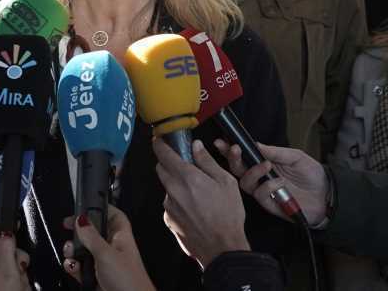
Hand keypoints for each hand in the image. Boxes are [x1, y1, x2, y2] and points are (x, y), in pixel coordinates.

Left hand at [0, 218, 30, 290]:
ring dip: (14, 269)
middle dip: (12, 255)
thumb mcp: (7, 273)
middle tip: (20, 265)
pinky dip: (11, 279)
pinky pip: (2, 276)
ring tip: (19, 283)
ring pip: (1, 263)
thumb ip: (6, 249)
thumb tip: (7, 234)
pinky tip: (17, 288)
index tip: (14, 223)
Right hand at [61, 206, 155, 290]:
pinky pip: (81, 267)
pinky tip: (73, 268)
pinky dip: (74, 266)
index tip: (82, 207)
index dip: (99, 209)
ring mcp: (103, 263)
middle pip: (93, 232)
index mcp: (121, 236)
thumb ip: (91, 236)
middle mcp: (112, 247)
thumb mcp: (106, 253)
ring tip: (71, 254)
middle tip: (68, 230)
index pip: (112, 215)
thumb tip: (80, 219)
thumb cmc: (126, 278)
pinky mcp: (95, 277)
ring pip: (84, 250)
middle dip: (79, 232)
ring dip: (73, 251)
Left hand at [154, 138, 248, 267]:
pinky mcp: (169, 220)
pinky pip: (170, 204)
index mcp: (187, 177)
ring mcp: (169, 207)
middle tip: (185, 166)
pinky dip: (178, 201)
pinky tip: (194, 209)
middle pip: (161, 168)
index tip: (159, 139)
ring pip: (167, 187)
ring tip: (197, 194)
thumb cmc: (228, 214)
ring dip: (175, 184)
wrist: (221, 248)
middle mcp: (173, 190)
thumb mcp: (226, 182)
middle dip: (169, 163)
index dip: (159, 143)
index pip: (164, 154)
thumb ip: (207, 162)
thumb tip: (196, 146)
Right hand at [214, 139, 327, 224]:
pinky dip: (268, 186)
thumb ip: (275, 151)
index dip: (230, 150)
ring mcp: (264, 191)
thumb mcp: (295, 156)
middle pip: (238, 170)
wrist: (326, 195)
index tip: (221, 142)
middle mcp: (261, 178)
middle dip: (232, 159)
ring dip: (251, 171)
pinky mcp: (270, 204)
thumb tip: (256, 144)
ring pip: (245, 183)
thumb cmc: (311, 175)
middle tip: (234, 149)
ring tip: (266, 165)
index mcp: (265, 164)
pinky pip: (260, 195)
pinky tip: (280, 182)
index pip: (244, 156)